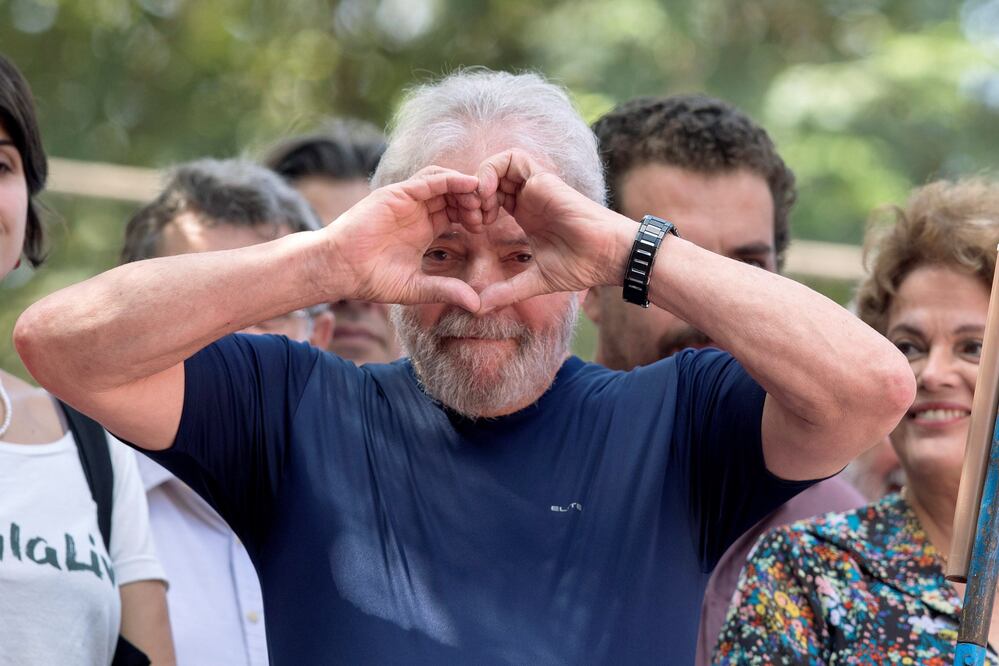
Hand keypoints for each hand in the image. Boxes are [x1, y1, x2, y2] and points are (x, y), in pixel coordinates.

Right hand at [326, 167, 485, 310]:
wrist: (341, 269)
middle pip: (454, 194)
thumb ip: (447, 290)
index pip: (456, 212)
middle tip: (489, 212)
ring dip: (465, 187)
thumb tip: (478, 305)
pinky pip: (429, 180)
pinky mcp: (397, 193)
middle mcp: (417, 211)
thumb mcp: (418, 287)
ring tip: (481, 200)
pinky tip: (469, 185)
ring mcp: (407, 200)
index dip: (474, 216)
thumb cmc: (372, 279)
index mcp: (424, 228)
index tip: (488, 228)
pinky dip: (451, 179)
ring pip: (444, 181)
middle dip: (474, 200)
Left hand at [474, 150, 633, 311]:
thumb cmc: (581, 266)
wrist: (607, 256)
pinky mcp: (543, 179)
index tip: (471, 230)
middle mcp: (528, 197)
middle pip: (491, 180)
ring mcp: (535, 186)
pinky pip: (512, 159)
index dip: (475, 209)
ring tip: (478, 205)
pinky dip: (493, 170)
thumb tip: (479, 307)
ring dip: (481, 180)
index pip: (491, 199)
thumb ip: (507, 291)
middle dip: (472, 194)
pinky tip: (489, 194)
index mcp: (526, 215)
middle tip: (470, 218)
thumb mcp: (535, 281)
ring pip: (499, 164)